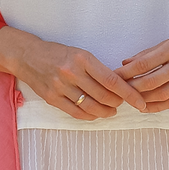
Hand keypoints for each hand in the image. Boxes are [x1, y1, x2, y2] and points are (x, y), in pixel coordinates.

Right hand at [0, 27, 146, 119]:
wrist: (27, 56)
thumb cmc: (57, 53)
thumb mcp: (79, 54)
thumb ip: (97, 69)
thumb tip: (119, 86)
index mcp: (82, 58)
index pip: (112, 80)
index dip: (129, 93)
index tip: (140, 101)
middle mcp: (71, 72)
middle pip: (104, 96)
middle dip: (118, 103)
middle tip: (122, 103)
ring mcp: (60, 87)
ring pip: (91, 107)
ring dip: (105, 112)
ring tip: (111, 110)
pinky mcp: (52, 98)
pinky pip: (76, 112)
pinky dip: (89, 116)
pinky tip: (95, 114)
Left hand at [116, 29, 168, 112]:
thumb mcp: (167, 42)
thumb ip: (146, 54)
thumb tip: (125, 63)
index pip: (145, 63)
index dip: (128, 71)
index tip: (116, 75)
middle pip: (152, 81)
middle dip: (133, 87)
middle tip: (120, 90)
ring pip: (162, 94)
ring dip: (143, 99)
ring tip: (131, 99)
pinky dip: (158, 107)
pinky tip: (145, 107)